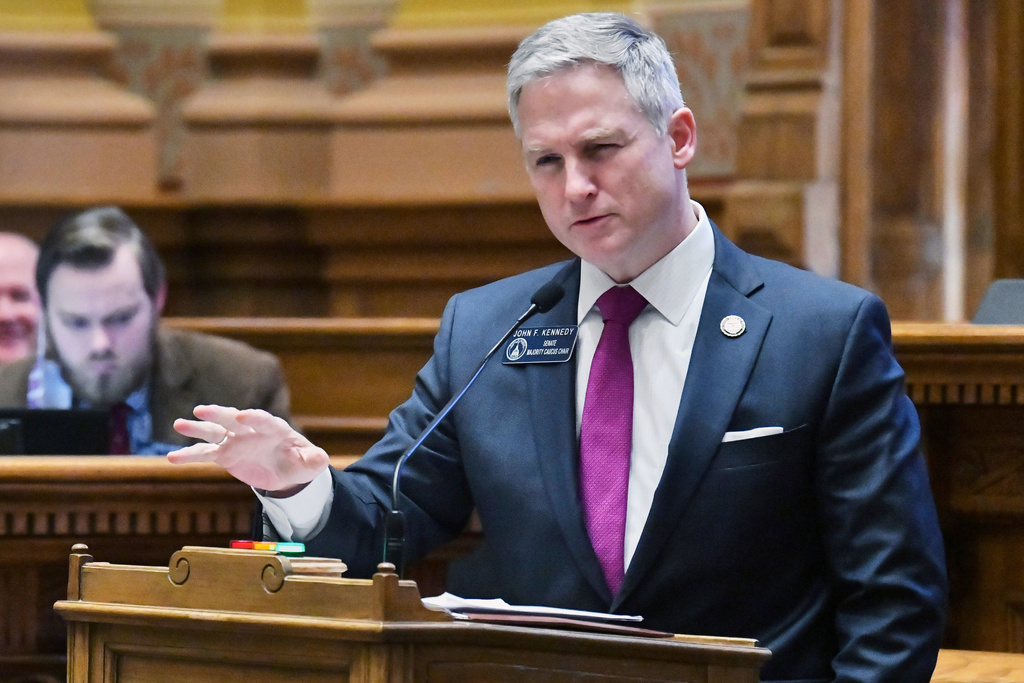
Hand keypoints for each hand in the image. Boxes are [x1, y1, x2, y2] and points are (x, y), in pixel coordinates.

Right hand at [168, 404, 328, 495]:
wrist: (285, 470)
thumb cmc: (299, 462)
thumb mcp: (310, 464)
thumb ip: (314, 460)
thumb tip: (322, 459)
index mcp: (275, 429)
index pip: (264, 420)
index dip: (254, 417)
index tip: (242, 416)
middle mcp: (251, 430)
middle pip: (234, 419)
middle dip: (219, 414)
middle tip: (202, 410)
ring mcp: (235, 440)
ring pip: (214, 432)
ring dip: (197, 428)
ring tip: (179, 424)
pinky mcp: (225, 454)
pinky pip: (205, 454)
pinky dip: (190, 455)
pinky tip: (171, 459)